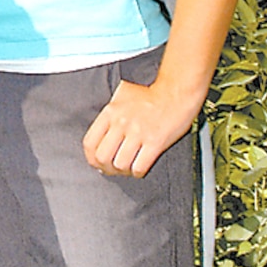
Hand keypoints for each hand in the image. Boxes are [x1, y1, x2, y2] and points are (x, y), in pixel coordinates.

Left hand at [82, 77, 199, 177]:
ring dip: (123, 171)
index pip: (90, 142)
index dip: (90, 158)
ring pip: (120, 164)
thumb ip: (108, 114)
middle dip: (106, 168)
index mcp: (110, 111)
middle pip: (102, 157)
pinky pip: (139, 167)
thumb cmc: (149, 95)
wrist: (176, 93)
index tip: (96, 163)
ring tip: (127, 168)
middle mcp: (121, 122)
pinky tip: (139, 169)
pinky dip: (137, 172)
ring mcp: (138, 133)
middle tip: (112, 169)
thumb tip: (97, 140)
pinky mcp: (155, 142)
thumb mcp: (121, 96)